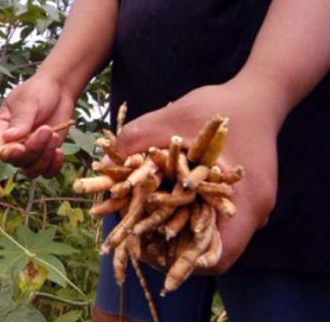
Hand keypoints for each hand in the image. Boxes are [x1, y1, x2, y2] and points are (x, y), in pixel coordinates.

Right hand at [0, 74, 75, 177]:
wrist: (59, 90)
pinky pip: (47, 172)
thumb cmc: (39, 91)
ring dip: (44, 158)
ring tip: (54, 136)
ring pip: (32, 170)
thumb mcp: (28, 101)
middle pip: (18, 161)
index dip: (9, 153)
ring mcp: (30, 151)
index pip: (0, 149)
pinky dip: (54, 166)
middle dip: (34, 149)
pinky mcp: (46, 155)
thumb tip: (8, 137)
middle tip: (47, 130)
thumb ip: (20, 120)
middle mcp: (14, 144)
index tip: (21, 147)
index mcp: (3, 129)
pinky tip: (59, 151)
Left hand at [116, 81, 283, 273]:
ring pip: (204, 235)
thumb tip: (102, 162)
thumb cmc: (221, 105)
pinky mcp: (236, 198)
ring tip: (135, 225)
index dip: (179, 264)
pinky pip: (207, 216)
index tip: (146, 251)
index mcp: (247, 203)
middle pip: (206, 250)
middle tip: (132, 239)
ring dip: (170, 231)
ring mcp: (246, 207)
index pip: (216, 258)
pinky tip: (152, 203)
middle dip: (168, 248)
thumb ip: (138, 138)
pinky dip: (179, 214)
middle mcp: (250, 213)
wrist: (257, 94)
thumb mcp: (176, 117)